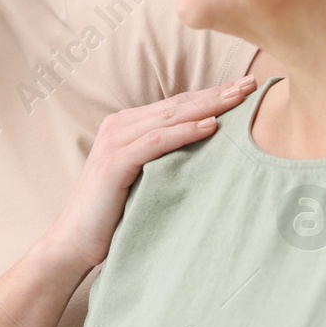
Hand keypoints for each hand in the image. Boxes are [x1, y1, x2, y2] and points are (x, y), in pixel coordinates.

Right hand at [39, 76, 257, 276]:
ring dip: (208, 106)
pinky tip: (211, 126)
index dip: (211, 95)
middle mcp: (119, 125)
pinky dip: (185, 132)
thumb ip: (165, 159)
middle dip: (216, 94)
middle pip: (178, 104)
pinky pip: (157, 141)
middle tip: (251, 84)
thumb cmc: (113, 215)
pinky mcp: (115, 162)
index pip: (177, 104)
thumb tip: (209, 153)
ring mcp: (115, 141)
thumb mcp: (144, 179)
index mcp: (126, 125)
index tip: (245, 88)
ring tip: (239, 98)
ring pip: (170, 117)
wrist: (74, 242)